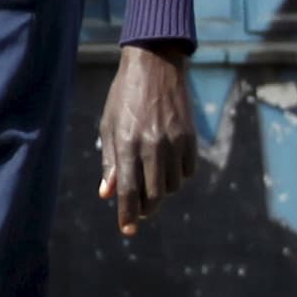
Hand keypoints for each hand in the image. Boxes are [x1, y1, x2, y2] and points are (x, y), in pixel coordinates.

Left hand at [96, 44, 199, 235]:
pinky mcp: (190, 138)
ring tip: (151, 180)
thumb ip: (109, 161)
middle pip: (154, 195)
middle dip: (146, 209)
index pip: (127, 189)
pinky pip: (187, 172)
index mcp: (127, 143)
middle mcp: (152, 145)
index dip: (126, 214)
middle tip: (140, 211)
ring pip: (172, 186)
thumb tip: (107, 195)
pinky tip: (167, 166)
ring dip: (161, 191)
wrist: (155, 65)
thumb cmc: (124, 96)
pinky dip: (177, 176)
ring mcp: (174, 142)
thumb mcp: (109, 125)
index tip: (127, 230)